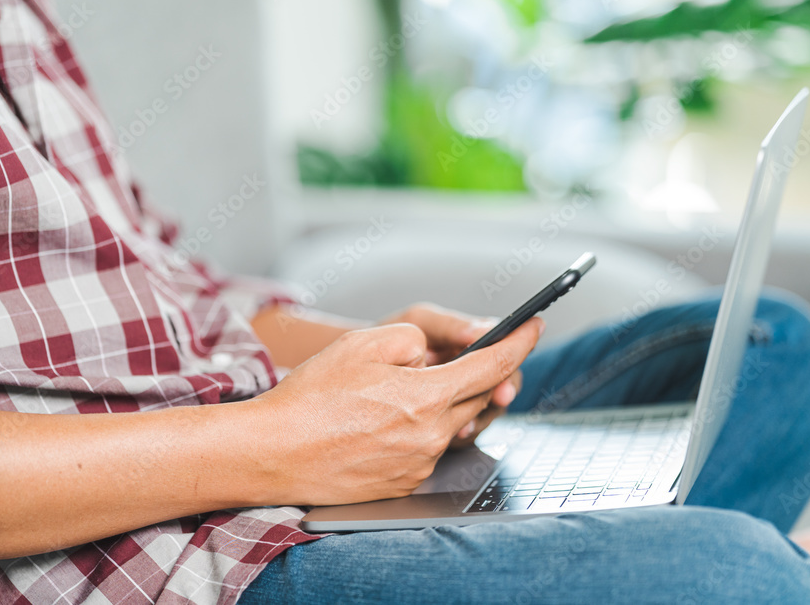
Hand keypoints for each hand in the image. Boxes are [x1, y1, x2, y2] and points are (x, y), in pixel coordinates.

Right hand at [253, 318, 542, 505]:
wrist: (273, 452)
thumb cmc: (312, 396)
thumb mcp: (363, 343)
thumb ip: (414, 341)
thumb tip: (435, 355)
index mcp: (427, 396)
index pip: (493, 365)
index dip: (520, 342)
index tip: (535, 325)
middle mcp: (431, 436)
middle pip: (477, 398)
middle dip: (478, 374)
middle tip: (458, 357)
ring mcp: (418, 464)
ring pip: (451, 425)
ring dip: (442, 404)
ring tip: (398, 393)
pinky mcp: (403, 484)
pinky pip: (427, 449)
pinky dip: (419, 430)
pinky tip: (382, 423)